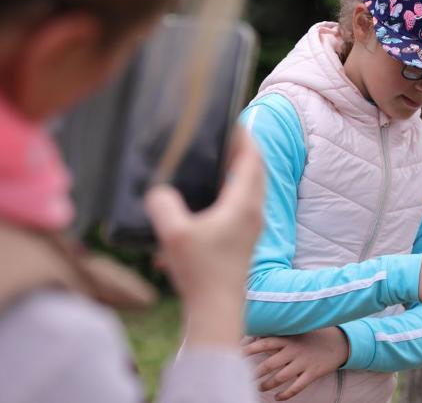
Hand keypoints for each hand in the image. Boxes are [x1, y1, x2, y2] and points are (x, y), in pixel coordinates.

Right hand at [144, 129, 264, 346]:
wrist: (217, 310)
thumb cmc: (200, 272)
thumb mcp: (174, 233)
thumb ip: (163, 203)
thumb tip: (159, 191)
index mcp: (244, 204)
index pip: (252, 159)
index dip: (244, 136)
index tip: (232, 119)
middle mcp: (254, 213)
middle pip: (255, 170)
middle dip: (243, 149)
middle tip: (223, 134)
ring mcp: (251, 227)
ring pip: (251, 188)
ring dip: (239, 170)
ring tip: (216, 158)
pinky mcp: (244, 240)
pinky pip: (244, 203)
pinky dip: (234, 189)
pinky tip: (212, 194)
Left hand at [243, 327, 349, 399]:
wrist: (338, 343)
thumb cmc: (312, 337)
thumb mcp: (296, 333)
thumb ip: (277, 336)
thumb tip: (253, 337)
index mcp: (288, 339)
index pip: (264, 343)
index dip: (249, 349)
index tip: (236, 355)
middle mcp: (294, 350)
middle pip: (270, 364)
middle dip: (255, 373)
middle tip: (244, 378)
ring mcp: (304, 362)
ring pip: (281, 377)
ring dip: (268, 384)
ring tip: (260, 388)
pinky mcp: (313, 373)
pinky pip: (297, 387)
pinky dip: (285, 395)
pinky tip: (277, 398)